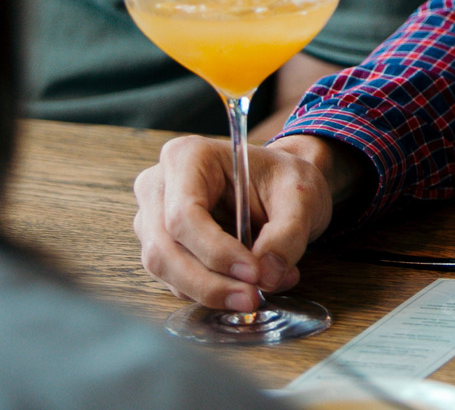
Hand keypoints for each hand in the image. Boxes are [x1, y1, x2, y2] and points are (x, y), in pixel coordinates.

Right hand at [132, 133, 355, 309]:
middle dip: (209, 282)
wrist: (279, 185)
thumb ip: (287, 233)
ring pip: (165, 270)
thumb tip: (267, 275)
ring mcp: (153, 218)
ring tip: (256, 293)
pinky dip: (209, 291)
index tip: (254, 273)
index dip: (216, 251)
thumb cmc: (284, 180)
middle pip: (165, 249)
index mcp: (187, 157)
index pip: (184, 215)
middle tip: (251, 298)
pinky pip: (174, 279)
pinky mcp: (161, 245)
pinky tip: (243, 287)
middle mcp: (158, 186)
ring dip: (209, 291)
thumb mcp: (301, 195)